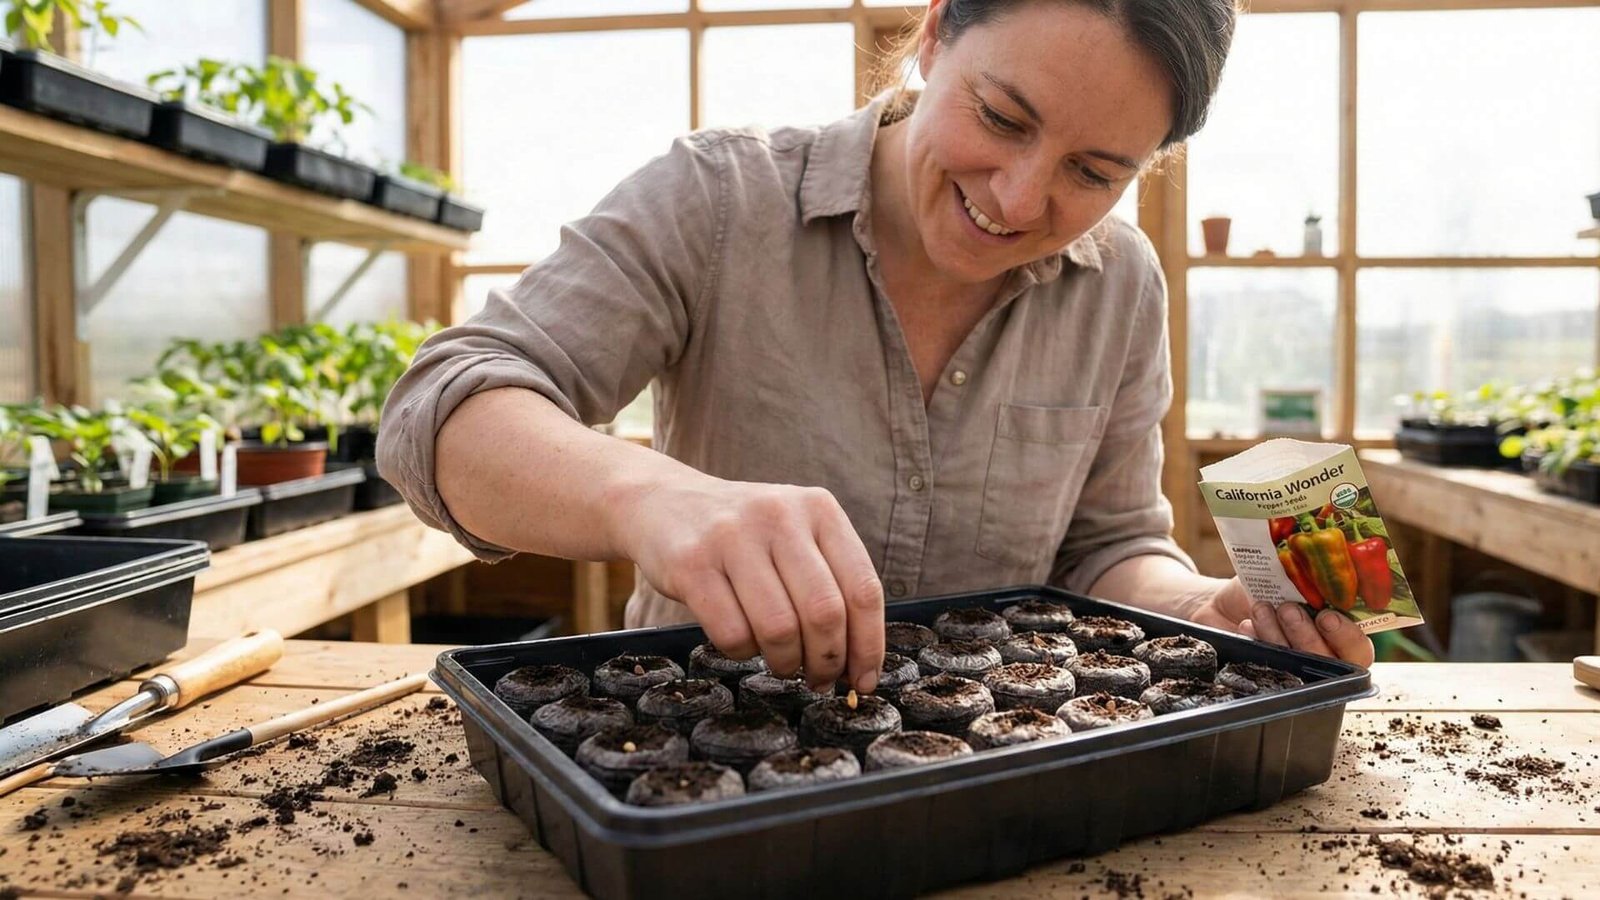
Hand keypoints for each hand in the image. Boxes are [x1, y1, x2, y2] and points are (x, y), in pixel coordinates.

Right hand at [618, 473, 885, 692]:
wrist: (662, 502)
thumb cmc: (743, 535)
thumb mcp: (794, 533)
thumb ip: (829, 581)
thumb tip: (858, 661)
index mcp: (819, 509)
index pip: (863, 589)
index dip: (868, 646)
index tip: (864, 680)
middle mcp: (780, 516)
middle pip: (824, 613)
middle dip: (827, 661)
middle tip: (819, 680)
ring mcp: (732, 536)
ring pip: (779, 628)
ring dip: (786, 663)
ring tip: (782, 664)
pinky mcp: (692, 563)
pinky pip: (732, 633)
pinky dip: (743, 653)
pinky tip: (742, 643)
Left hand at [1191, 577, 1374, 667]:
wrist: (1225, 602)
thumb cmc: (1267, 587)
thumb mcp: (1289, 575)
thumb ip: (1308, 578)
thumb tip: (1313, 567)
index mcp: (1341, 630)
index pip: (1359, 648)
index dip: (1347, 637)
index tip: (1327, 616)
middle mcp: (1323, 655)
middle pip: (1332, 666)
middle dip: (1308, 636)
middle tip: (1289, 610)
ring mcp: (1294, 669)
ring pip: (1298, 669)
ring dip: (1278, 637)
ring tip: (1262, 609)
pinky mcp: (1266, 673)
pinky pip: (1266, 668)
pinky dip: (1256, 643)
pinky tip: (1247, 625)